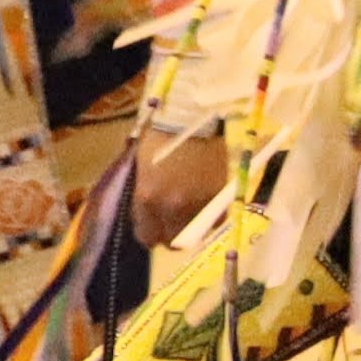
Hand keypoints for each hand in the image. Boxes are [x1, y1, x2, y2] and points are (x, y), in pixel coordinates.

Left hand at [132, 127, 229, 247]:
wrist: (194, 119)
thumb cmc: (162, 137)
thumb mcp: (142, 168)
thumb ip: (144, 194)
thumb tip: (148, 212)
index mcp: (147, 198)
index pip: (147, 236)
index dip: (151, 233)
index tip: (154, 227)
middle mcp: (172, 207)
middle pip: (172, 241)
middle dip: (171, 236)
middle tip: (173, 224)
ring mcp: (198, 204)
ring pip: (196, 234)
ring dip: (192, 227)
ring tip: (192, 213)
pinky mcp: (219, 197)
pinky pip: (215, 220)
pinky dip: (212, 218)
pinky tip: (207, 207)